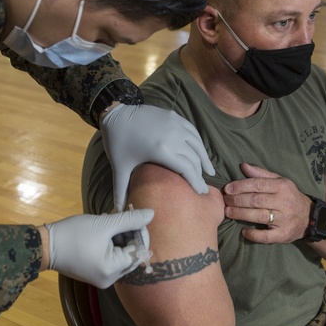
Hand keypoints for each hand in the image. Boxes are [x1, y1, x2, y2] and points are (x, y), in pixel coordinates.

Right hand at [45, 209, 154, 287]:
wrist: (44, 245)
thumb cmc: (74, 234)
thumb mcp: (104, 224)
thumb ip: (130, 220)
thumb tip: (151, 214)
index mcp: (113, 270)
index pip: (138, 251)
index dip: (140, 232)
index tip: (134, 215)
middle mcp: (109, 279)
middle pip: (131, 254)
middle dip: (128, 234)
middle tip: (117, 217)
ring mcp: (101, 277)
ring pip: (120, 254)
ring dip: (118, 236)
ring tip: (107, 221)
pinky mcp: (94, 273)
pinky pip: (110, 257)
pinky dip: (110, 243)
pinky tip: (102, 229)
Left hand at [100, 103, 214, 210]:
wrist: (116, 114)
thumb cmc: (118, 142)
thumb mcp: (119, 168)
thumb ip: (120, 191)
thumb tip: (119, 212)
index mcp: (162, 150)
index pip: (187, 169)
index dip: (196, 182)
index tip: (200, 193)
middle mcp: (173, 137)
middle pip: (194, 159)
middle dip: (200, 174)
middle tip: (203, 187)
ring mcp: (175, 124)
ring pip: (197, 144)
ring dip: (204, 158)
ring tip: (209, 171)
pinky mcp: (174, 116)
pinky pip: (192, 131)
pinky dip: (198, 143)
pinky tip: (200, 151)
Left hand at [223, 163, 309, 243]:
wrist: (309, 217)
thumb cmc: (289, 196)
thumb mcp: (279, 181)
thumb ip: (261, 174)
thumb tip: (243, 166)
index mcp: (282, 187)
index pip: (258, 185)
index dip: (241, 186)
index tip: (228, 188)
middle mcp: (284, 202)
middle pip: (256, 200)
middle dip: (238, 200)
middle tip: (225, 201)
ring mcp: (284, 219)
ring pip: (259, 216)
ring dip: (241, 214)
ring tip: (228, 212)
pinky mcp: (283, 234)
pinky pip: (266, 236)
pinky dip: (253, 234)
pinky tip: (244, 231)